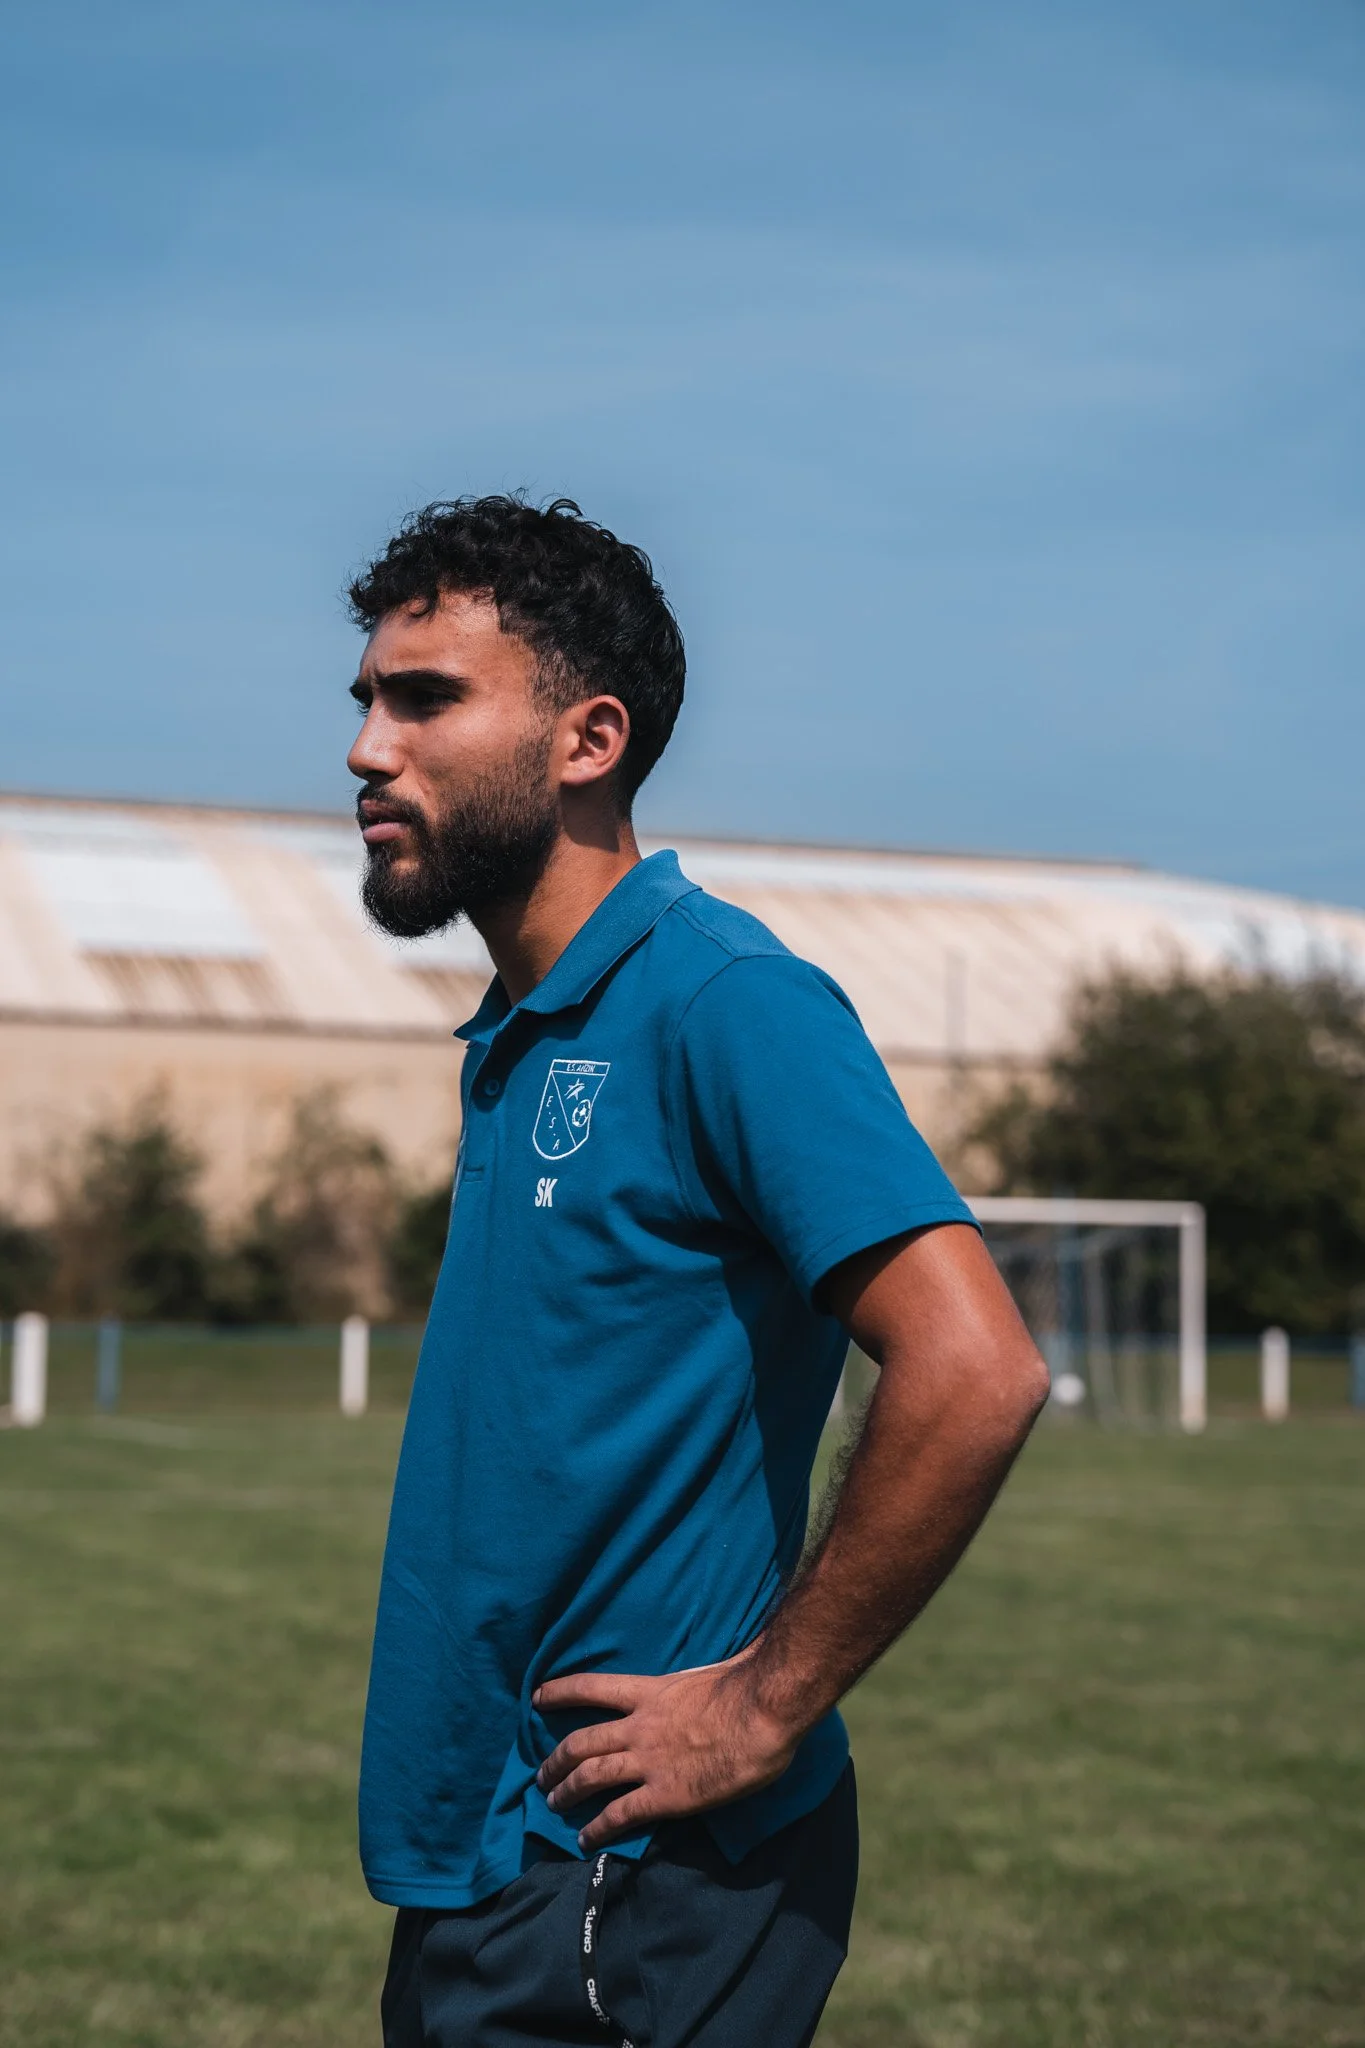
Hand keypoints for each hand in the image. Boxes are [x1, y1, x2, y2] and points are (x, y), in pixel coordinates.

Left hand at [533, 1650, 800, 1851]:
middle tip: (542, 1775)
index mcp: (650, 1692)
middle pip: (582, 1742)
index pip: (592, 1687)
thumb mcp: (712, 1668)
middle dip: (556, 1760)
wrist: (762, 1714)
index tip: (537, 1697)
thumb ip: (702, 1670)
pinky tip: (585, 1839)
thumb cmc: (746, 1685)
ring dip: (566, 1791)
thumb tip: (728, 1652)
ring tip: (552, 1803)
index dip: (560, 1692)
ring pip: (592, 1776)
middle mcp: (639, 1726)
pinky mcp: (665, 1795)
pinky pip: (621, 1814)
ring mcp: (649, 1762)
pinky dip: (598, 1827)